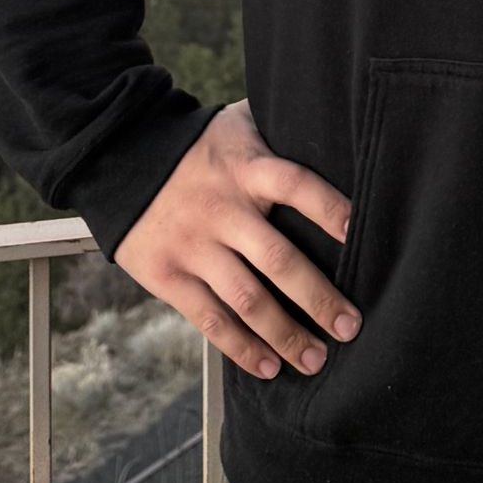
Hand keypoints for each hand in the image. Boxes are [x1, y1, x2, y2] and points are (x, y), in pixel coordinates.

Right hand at [113, 100, 362, 383]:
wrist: (121, 159)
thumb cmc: (199, 145)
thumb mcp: (237, 124)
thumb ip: (279, 128)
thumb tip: (335, 116)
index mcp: (246, 168)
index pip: (296, 184)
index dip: (329, 208)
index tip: (361, 234)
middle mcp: (223, 208)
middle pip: (277, 259)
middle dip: (318, 298)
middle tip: (350, 325)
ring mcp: (194, 245)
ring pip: (246, 299)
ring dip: (285, 335)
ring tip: (316, 359)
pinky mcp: (168, 276)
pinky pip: (210, 320)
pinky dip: (242, 348)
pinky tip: (269, 366)